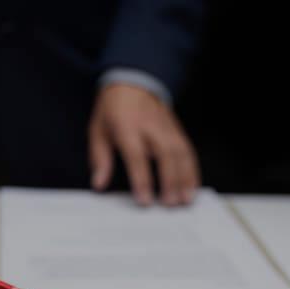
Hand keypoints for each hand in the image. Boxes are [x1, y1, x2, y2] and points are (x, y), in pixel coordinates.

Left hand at [88, 84, 199, 205]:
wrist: (133, 83)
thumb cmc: (112, 111)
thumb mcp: (97, 131)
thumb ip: (99, 159)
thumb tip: (99, 184)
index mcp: (126, 126)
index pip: (136, 155)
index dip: (142, 179)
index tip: (145, 200)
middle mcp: (150, 126)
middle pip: (165, 154)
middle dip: (170, 180)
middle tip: (170, 204)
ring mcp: (166, 127)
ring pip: (181, 153)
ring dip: (185, 177)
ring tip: (185, 200)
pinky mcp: (177, 130)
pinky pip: (188, 150)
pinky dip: (192, 169)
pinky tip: (192, 186)